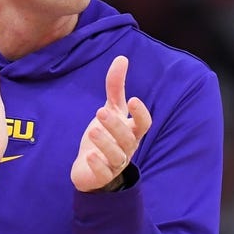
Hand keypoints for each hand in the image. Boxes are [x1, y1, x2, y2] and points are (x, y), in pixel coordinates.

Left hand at [71, 55, 152, 191]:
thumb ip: (116, 87)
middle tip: (100, 111)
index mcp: (132, 131)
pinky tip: (89, 156)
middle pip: (127, 138)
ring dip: (105, 142)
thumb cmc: (106, 135)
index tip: (133, 100)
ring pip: (116, 155)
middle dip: (115, 126)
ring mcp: (115, 163)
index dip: (140, 113)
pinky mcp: (102, 176)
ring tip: (92, 129)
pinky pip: (103, 173)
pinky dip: (97, 165)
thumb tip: (121, 57)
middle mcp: (127, 148)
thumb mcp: (111, 110)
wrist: (91, 168)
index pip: (144, 124)